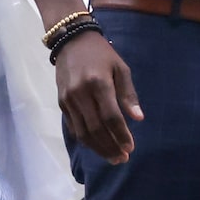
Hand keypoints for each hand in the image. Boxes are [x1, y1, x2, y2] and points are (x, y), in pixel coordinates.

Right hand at [56, 31, 141, 163]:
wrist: (71, 41)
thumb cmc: (102, 55)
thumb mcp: (121, 69)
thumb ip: (128, 94)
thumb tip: (138, 118)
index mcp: (98, 84)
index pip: (111, 117)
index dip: (121, 135)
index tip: (130, 148)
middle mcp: (80, 93)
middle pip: (96, 128)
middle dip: (110, 147)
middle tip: (122, 158)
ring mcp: (68, 99)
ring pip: (82, 132)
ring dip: (98, 148)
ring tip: (112, 157)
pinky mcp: (61, 102)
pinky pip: (73, 127)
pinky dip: (85, 139)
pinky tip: (97, 146)